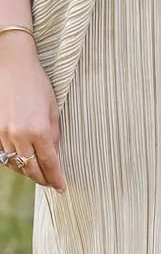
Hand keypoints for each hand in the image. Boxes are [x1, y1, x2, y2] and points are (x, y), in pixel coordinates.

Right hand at [0, 42, 63, 189]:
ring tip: (38, 173)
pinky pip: (3, 154)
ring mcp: (2, 134)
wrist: (11, 65)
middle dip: (42, 179)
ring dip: (27, 171)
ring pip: (15, 164)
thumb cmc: (36, 83)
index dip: (56, 179)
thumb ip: (54, 135)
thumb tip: (55, 156)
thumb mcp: (52, 109)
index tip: (61, 188)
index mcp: (39, 130)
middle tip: (51, 183)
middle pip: (30, 169)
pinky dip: (12, 160)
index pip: (49, 164)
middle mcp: (19, 136)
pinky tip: (21, 159)